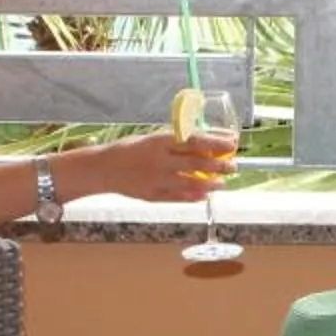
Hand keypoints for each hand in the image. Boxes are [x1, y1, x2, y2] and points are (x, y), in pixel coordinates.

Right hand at [82, 129, 229, 204]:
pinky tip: (204, 195)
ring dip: (210, 184)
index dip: (216, 142)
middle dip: (219, 165)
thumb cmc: (129, 150)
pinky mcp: (153, 195)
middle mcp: (161, 161)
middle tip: (233, 166)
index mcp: (160, 142)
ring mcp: (157, 180)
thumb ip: (174, 142)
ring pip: (191, 183)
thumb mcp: (151, 138)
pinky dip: (194, 197)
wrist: (103, 169)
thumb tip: (202, 143)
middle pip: (198, 163)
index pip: (195, 140)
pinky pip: (179, 197)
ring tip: (222, 183)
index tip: (231, 143)